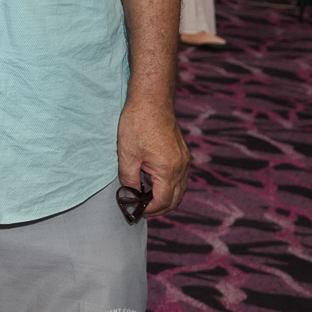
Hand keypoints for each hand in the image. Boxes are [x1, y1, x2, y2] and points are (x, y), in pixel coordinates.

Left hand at [116, 99, 189, 217]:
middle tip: (142, 209)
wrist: (151, 100)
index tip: (137, 211)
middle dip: (160, 208)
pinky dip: (169, 185)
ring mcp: (184, 159)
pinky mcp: (182, 152)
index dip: (150, 210)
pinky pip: (179, 176)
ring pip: (179, 188)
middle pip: (175, 199)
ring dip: (165, 197)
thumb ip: (129, 179)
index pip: (162, 202)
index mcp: (169, 171)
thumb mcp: (127, 155)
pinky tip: (154, 182)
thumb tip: (130, 194)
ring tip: (146, 198)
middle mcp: (181, 167)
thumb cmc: (138, 125)